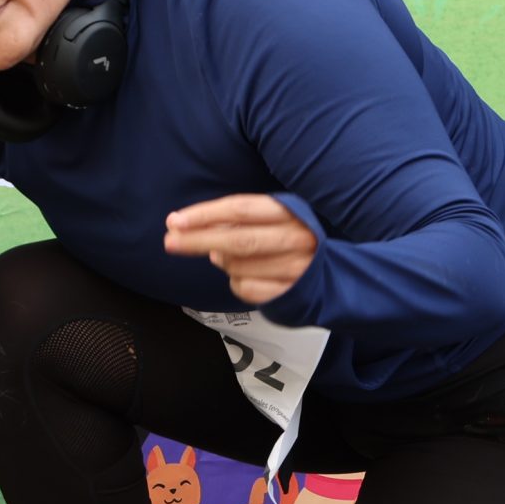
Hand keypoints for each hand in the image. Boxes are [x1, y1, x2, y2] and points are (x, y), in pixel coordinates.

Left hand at [165, 194, 317, 304]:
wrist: (334, 272)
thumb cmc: (290, 237)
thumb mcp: (272, 218)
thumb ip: (238, 221)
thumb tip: (202, 235)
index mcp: (289, 212)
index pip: (240, 209)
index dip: (205, 215)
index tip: (175, 221)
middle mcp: (296, 238)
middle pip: (238, 240)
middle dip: (198, 241)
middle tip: (170, 242)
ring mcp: (297, 268)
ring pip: (239, 267)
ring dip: (221, 262)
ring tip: (221, 256)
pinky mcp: (292, 294)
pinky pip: (247, 290)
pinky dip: (235, 282)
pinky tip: (241, 275)